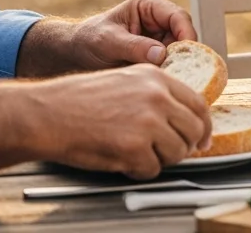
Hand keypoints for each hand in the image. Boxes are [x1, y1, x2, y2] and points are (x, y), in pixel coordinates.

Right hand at [25, 65, 212, 178]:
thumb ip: (156, 94)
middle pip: (194, 129)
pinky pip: (152, 169)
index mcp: (156, 78)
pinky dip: (139, 171)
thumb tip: (181, 118)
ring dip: (160, 159)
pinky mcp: (134, 147)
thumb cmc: (78, 100)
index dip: (203, 125)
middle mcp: (157, 97)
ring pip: (178, 152)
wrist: (48, 113)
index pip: (198, 103)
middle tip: (171, 153)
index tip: (202, 138)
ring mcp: (148, 122)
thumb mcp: (125, 80)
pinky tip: (122, 160)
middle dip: (185, 146)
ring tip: (137, 154)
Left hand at [70, 0, 196, 68]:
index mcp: (149, 5)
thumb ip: (134, 46)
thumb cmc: (88, 40)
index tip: (186, 55)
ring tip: (163, 79)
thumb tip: (162, 55)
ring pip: (181, 52)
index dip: (186, 35)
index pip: (178, 17)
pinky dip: (168, 72)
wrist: (76, 54)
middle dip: (182, 55)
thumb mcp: (108, 42)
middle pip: (184, 36)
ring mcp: (160, 37)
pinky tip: (160, 82)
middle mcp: (159, 19)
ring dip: (175, 66)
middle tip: (176, 73)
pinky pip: (172, 63)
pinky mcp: (158, 54)